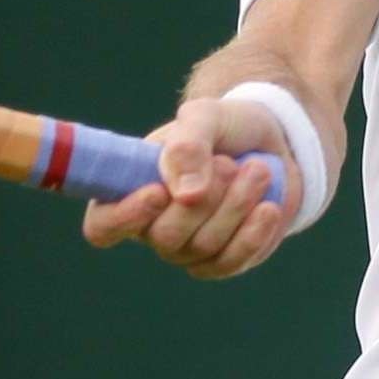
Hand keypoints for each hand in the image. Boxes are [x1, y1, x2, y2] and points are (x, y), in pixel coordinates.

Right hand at [82, 96, 297, 279]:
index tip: (158, 192)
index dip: (124, 216)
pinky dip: (253, 234)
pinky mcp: (223, 261)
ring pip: (203, 247)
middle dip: (204, 200)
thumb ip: (188, 145)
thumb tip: (184, 194)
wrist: (275, 144)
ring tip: (258, 170)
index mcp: (131, 189)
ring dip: (235, 206)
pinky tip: (268, 208)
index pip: (103, 224)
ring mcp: (187, 249)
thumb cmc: (227, 128)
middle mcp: (152, 226)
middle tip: (229, 162)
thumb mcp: (207, 116)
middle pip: (164, 237)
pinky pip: (231, 262)